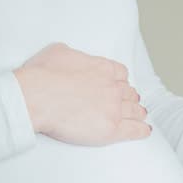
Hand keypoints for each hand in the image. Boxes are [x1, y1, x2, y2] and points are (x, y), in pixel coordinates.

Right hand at [15, 43, 150, 145]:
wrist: (37, 96)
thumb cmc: (42, 75)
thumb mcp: (58, 52)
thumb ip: (73, 54)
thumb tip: (72, 57)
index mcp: (102, 68)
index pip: (121, 73)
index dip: (121, 80)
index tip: (119, 84)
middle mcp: (112, 87)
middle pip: (129, 92)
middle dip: (129, 97)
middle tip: (129, 102)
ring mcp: (114, 108)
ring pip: (134, 110)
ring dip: (137, 112)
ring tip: (139, 116)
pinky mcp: (111, 128)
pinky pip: (134, 130)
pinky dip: (141, 130)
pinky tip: (145, 130)